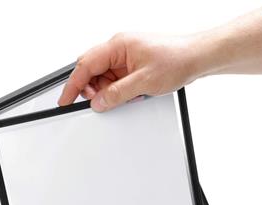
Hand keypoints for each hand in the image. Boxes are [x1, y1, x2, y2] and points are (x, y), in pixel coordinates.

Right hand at [58, 32, 210, 111]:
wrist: (197, 57)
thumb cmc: (176, 59)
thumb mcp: (143, 82)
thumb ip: (117, 94)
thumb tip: (98, 102)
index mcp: (117, 45)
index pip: (85, 65)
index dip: (72, 85)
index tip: (65, 100)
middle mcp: (119, 48)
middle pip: (92, 71)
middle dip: (91, 89)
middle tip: (98, 103)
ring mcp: (126, 57)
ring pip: (104, 77)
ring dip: (108, 91)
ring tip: (126, 97)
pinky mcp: (133, 65)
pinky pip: (116, 79)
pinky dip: (119, 90)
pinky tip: (131, 94)